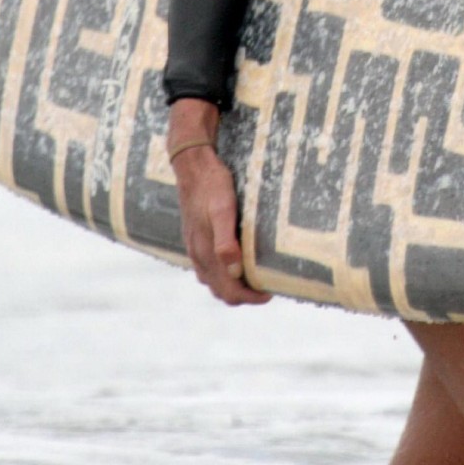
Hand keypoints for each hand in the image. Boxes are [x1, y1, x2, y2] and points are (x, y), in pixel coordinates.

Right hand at [167, 100, 270, 306]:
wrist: (192, 167)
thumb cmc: (213, 187)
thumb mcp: (223, 211)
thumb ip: (226, 242)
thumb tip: (236, 272)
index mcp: (205, 253)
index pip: (228, 290)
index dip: (250, 297)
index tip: (271, 292)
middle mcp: (198, 256)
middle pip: (221, 291)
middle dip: (244, 296)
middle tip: (267, 287)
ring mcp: (195, 249)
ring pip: (214, 282)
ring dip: (234, 287)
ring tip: (256, 278)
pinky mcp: (195, 240)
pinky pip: (208, 269)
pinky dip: (224, 276)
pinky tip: (237, 264)